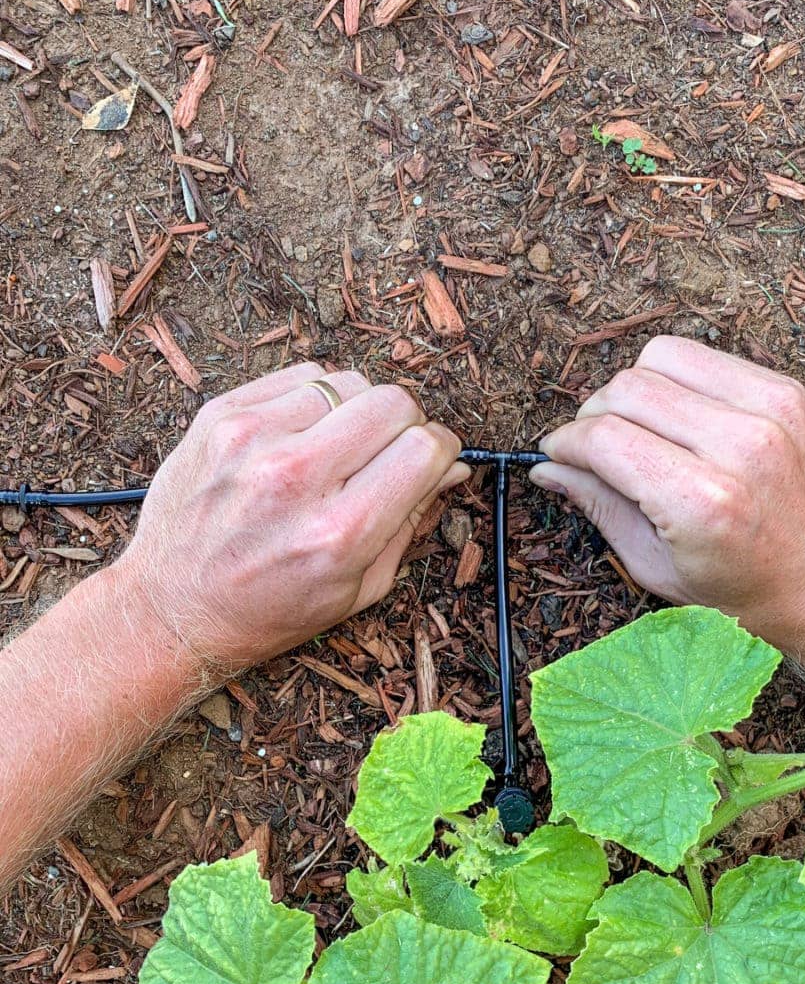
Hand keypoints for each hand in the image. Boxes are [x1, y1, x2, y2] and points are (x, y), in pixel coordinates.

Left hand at [115, 363, 467, 671]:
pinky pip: (300, 376)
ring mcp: (251, 440)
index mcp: (337, 533)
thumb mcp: (359, 589)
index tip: (432, 460)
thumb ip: (411, 521)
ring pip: (348, 381)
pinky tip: (302, 435)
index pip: (423, 449)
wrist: (173, 608)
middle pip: (393, 403)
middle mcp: (294, 479)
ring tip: (338, 447)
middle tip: (386, 454)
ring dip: (356, 410)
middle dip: (404, 426)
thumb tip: (451, 466)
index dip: (440, 450)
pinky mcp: (220, 416)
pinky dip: (314, 399)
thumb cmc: (269, 608)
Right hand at [530, 337, 804, 665]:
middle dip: (595, 416)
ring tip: (639, 428)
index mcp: (703, 502)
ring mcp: (773, 412)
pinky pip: (710, 358)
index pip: (604, 437)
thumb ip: (601, 507)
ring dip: (637, 390)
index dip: (566, 444)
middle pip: (628, 388)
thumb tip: (549, 469)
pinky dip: (682, 381)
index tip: (558, 454)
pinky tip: (682, 418)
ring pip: (664, 357)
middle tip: (594, 447)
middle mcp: (740, 446)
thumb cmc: (747, 593)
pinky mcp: (791, 393)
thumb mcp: (659, 567)